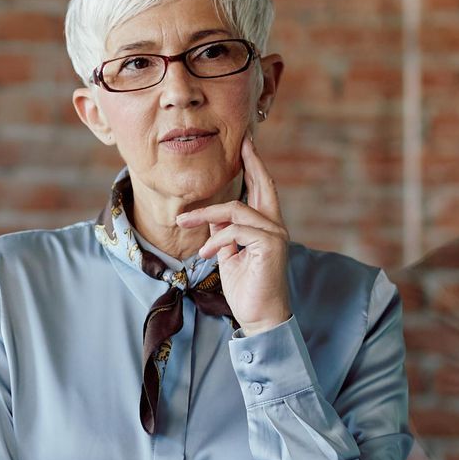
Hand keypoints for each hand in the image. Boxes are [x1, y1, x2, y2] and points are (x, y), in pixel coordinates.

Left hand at [174, 136, 290, 334]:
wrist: (259, 316)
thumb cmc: (245, 287)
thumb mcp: (228, 254)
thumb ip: (223, 232)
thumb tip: (211, 214)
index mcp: (265, 226)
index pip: (260, 189)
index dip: (254, 166)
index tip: (245, 145)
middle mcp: (274, 226)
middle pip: (263, 185)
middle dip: (251, 162)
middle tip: (242, 143)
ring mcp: (275, 235)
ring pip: (236, 210)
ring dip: (206, 215)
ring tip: (183, 223)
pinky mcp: (270, 245)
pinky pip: (235, 231)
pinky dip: (216, 240)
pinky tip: (206, 254)